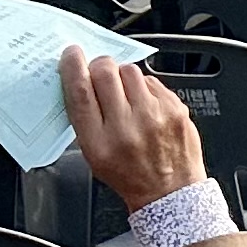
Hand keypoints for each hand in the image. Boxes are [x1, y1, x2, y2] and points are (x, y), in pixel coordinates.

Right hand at [63, 48, 204, 211]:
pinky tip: (144, 104)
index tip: (71, 55)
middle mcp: (127, 126)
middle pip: (105, 73)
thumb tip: (80, 81)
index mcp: (99, 142)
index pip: (81, 94)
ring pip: (130, 70)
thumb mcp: (94, 156)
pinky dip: (144, 87)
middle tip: (99, 72)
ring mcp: (154, 115)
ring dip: (122, 76)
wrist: (170, 190)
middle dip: (98, 66)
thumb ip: (86, 120)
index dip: (73, 69)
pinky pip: (152, 80)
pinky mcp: (175, 107)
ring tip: (124, 94)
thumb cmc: (129, 175)